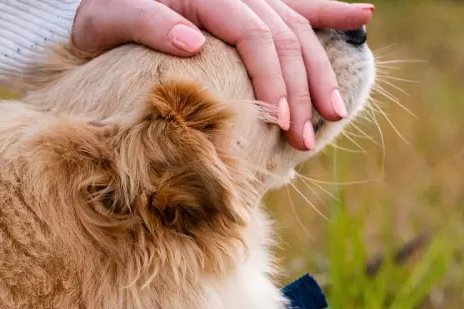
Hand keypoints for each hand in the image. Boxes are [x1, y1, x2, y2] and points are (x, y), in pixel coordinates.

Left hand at [72, 0, 373, 150]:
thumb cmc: (100, 12)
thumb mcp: (108, 17)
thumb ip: (146, 22)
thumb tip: (191, 40)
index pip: (256, 37)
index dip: (274, 80)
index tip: (282, 122)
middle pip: (285, 39)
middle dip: (302, 91)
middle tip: (307, 139)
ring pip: (299, 29)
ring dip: (320, 71)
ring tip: (335, 112)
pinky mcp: (248, 3)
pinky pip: (297, 4)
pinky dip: (330, 10)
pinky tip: (363, 16)